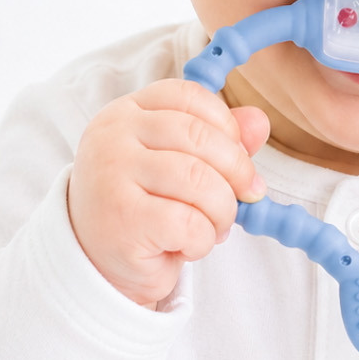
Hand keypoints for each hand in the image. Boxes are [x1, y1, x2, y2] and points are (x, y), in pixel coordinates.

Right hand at [67, 79, 270, 308]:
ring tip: (215, 226)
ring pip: (198, 180)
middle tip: (246, 196)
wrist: (98, 262)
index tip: (239, 155)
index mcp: (127, 112)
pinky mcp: (121, 220)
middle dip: (238, 171)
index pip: (189, 96)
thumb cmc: (146, 205)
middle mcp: (113, 136)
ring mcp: (111, 175)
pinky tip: (189, 245)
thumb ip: (219, 139)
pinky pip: (187, 222)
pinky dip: (203, 239)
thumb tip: (259, 121)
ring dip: (223, 210)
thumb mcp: (180, 163)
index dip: (226, 125)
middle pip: (199, 136)